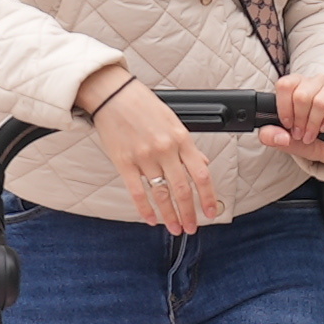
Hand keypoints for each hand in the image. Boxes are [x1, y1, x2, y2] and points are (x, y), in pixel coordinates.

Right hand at [82, 74, 220, 236]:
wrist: (113, 94)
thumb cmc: (142, 104)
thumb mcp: (173, 120)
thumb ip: (187, 145)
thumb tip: (203, 164)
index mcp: (181, 138)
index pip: (201, 174)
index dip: (208, 197)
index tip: (210, 212)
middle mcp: (165, 150)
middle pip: (182, 190)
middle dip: (189, 213)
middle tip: (192, 228)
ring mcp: (144, 157)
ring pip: (161, 194)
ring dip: (170, 215)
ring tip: (175, 228)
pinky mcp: (124, 162)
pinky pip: (137, 192)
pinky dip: (145, 209)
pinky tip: (151, 219)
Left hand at [261, 70, 323, 175]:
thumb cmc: (312, 139)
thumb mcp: (287, 141)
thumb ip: (271, 136)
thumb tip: (276, 135)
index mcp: (298, 85)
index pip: (285, 84)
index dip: (284, 107)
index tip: (287, 124)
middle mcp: (317, 82)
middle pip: (301, 95)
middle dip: (300, 120)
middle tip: (301, 134)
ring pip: (320, 101)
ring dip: (314, 124)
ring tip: (312, 135)